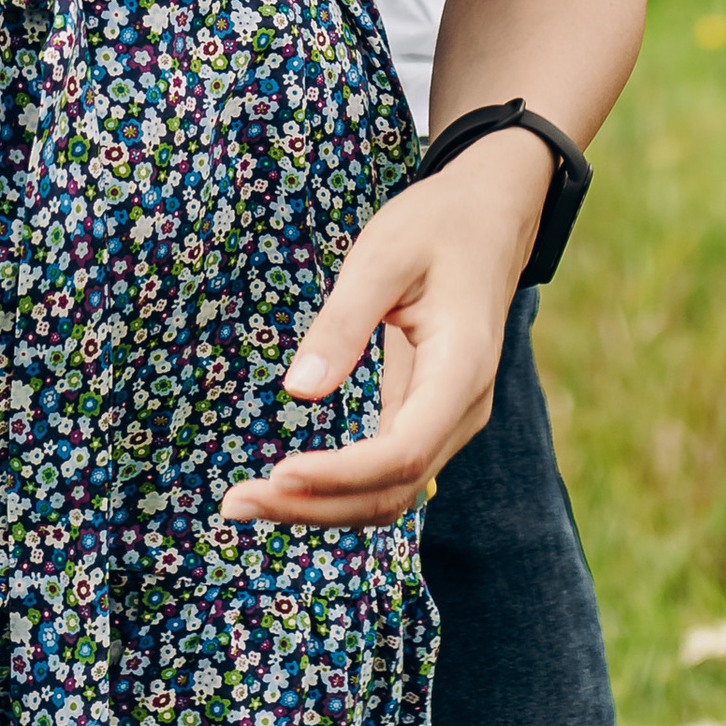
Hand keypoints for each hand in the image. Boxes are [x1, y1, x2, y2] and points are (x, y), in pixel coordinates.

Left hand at [219, 131, 551, 530]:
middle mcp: (465, 408)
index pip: (405, 450)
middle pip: (394, 489)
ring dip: (321, 506)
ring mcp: (452, 419)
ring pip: (391, 493)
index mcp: (462, 366)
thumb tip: (297, 391)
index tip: (278, 472)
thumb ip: (343, 323)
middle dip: (315, 504)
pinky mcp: (430, 417)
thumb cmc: (437, 226)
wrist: (490, 219)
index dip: (341, 474)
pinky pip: (387, 472)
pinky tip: (288, 484)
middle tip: (235, 502)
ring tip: (246, 500)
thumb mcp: (384, 255)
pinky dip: (337, 488)